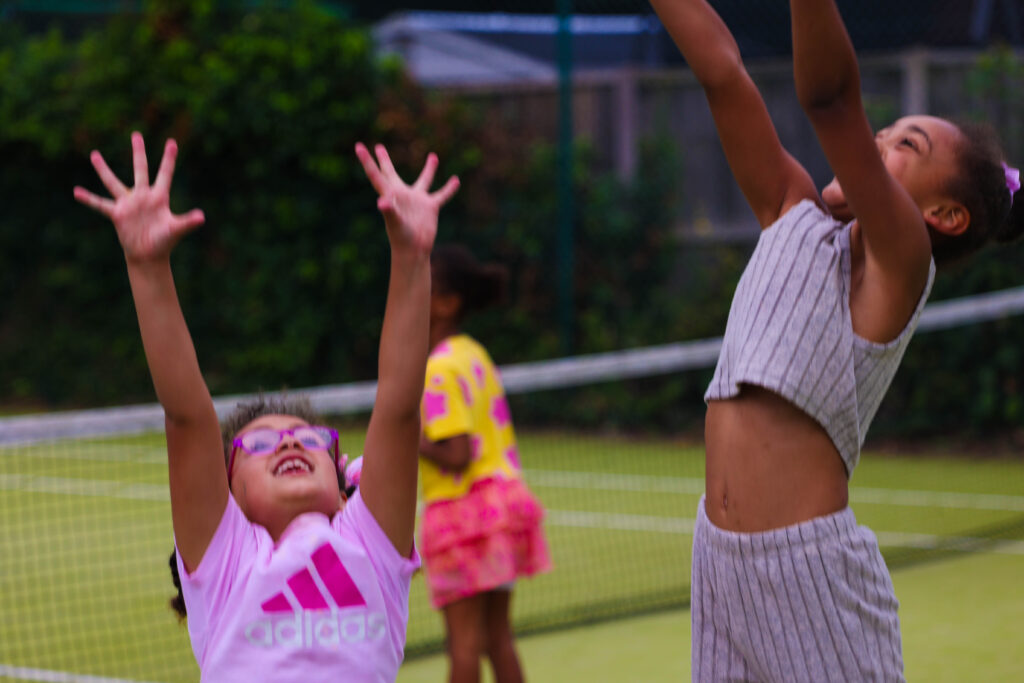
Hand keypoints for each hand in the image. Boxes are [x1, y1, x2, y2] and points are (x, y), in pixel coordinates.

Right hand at [74, 132, 204, 263]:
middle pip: (140, 169)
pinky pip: (100, 204)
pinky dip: (88, 199)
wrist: (149, 254)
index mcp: (159, 197)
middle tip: (136, 135)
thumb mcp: (176, 229)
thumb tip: (202, 217)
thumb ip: (188, 222)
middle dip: (139, 152)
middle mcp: (143, 196)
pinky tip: (76, 192)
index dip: (169, 159)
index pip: (165, 174)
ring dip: (104, 169)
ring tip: (94, 154)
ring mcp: (128, 203)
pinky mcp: (117, 214)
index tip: (172, 142)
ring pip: (113, 182)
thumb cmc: (164, 241)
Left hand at [355, 143, 459, 255]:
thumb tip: (381, 202)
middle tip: (379, 147)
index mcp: (390, 194)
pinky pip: (442, 195)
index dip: (367, 161)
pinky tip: (456, 180)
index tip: (358, 147)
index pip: (376, 174)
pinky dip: (449, 189)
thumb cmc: (401, 238)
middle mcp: (402, 194)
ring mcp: (417, 200)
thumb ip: (389, 211)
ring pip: (424, 180)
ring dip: (429, 169)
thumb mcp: (394, 223)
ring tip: (433, 155)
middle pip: (391, 173)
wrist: (414, 250)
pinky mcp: (431, 208)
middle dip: (385, 160)